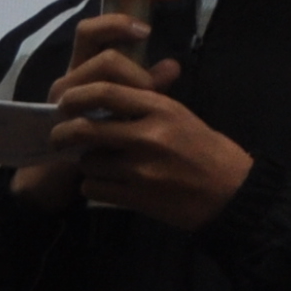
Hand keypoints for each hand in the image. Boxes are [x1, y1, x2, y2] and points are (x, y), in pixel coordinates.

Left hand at [9, 5, 253, 227]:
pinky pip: (94, 188)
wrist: (231, 192)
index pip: (106, 92)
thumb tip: (105, 92)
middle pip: (86, 129)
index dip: (78, 95)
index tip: (66, 102)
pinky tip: (104, 184)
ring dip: (85, 163)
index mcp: (159, 108)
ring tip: (96, 163)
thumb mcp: (179, 115)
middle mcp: (147, 136)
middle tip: (59, 136)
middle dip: (64, 133)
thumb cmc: (205, 149)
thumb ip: (144, 102)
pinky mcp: (137, 198)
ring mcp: (141, 169)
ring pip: (88, 161)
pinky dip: (93, 186)